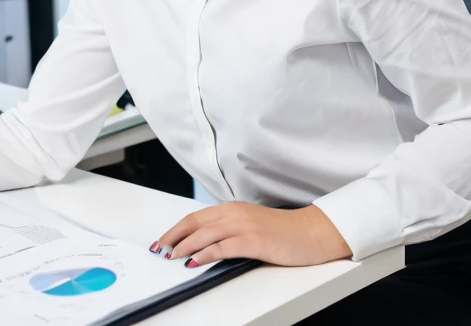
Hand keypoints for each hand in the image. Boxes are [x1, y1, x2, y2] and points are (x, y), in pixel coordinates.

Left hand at [150, 201, 351, 267]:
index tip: (163, 239)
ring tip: (171, 255)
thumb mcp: (251, 225)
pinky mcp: (253, 241)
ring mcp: (244, 226)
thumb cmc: (283, 232)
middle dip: (173, 236)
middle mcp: (235, 213)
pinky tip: (195, 261)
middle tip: (159, 248)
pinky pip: (223, 247)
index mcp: (233, 208)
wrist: (310, 233)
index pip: (197, 216)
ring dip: (184, 245)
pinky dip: (205, 253)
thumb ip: (230, 229)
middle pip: (195, 222)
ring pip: (205, 233)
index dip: (177, 228)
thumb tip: (205, 244)